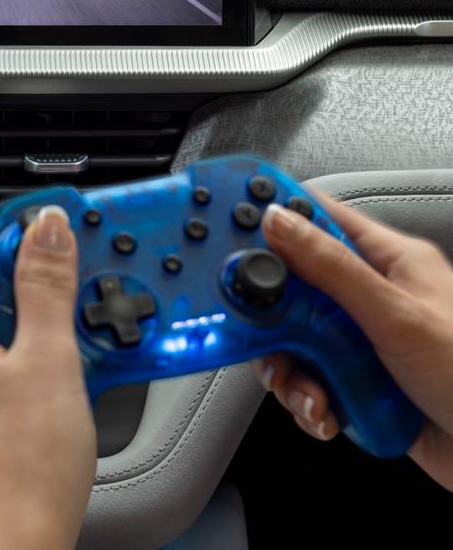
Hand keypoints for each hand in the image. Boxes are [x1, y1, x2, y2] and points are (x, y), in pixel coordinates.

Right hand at [252, 191, 452, 487]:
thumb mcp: (396, 316)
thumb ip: (332, 268)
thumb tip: (278, 221)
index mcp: (389, 261)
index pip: (318, 217)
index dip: (274, 214)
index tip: (231, 225)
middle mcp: (371, 297)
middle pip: (293, 286)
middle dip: (273, 317)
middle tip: (265, 334)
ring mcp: (362, 341)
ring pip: (294, 339)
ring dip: (291, 371)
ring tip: (309, 392)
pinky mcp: (357, 382)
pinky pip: (310, 380)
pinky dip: (308, 400)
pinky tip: (326, 413)